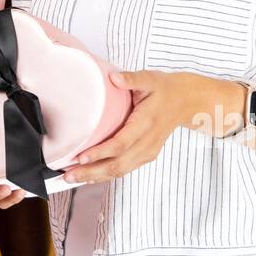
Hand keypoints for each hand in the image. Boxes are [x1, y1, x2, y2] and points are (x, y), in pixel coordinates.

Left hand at [61, 70, 195, 185]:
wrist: (186, 102)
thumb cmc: (165, 89)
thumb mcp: (150, 78)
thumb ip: (132, 79)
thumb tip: (113, 77)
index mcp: (146, 123)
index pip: (121, 143)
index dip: (101, 153)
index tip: (81, 157)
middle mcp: (147, 142)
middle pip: (118, 164)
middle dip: (92, 171)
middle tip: (68, 174)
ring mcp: (148, 152)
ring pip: (120, 171)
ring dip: (96, 177)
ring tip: (73, 177)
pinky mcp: (146, 156)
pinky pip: (125, 169)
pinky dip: (106, 175)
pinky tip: (90, 177)